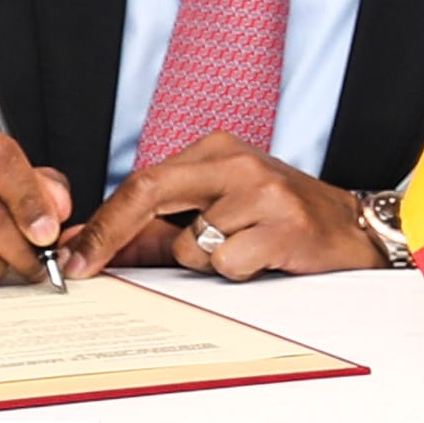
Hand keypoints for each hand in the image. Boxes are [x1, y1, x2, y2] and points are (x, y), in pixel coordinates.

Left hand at [70, 132, 377, 280]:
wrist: (352, 231)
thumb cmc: (279, 223)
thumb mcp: (215, 218)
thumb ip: (153, 233)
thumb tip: (90, 247)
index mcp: (216, 150)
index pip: (141, 181)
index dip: (101, 222)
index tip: (71, 256)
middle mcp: (236, 161)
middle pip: (149, 191)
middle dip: (109, 234)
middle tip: (83, 265)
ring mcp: (261, 189)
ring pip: (190, 243)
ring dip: (204, 262)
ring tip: (242, 251)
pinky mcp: (284, 222)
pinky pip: (226, 262)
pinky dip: (237, 271)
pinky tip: (264, 258)